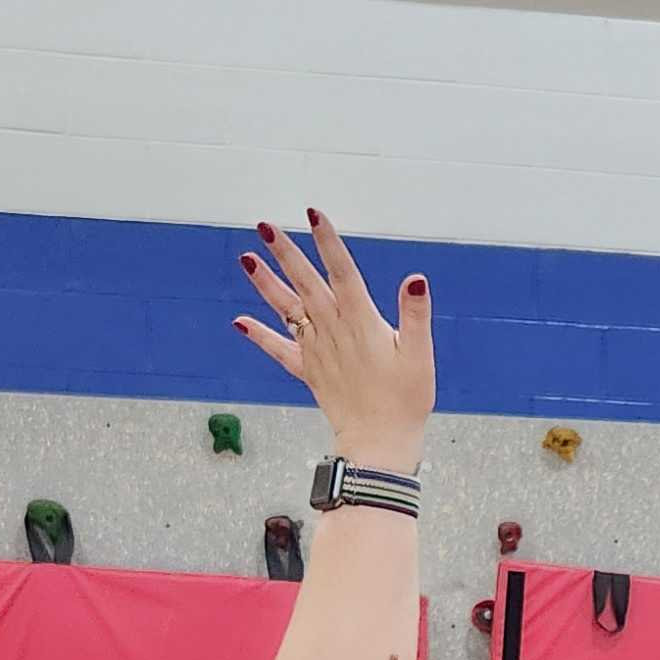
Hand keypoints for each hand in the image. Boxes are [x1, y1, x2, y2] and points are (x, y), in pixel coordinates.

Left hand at [234, 210, 431, 471]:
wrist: (379, 445)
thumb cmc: (405, 401)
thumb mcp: (420, 355)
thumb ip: (415, 314)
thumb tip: (416, 278)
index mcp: (362, 322)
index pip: (342, 271)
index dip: (327, 241)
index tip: (313, 214)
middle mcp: (333, 332)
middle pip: (306, 283)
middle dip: (286, 252)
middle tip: (265, 225)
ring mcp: (317, 352)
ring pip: (287, 310)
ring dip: (265, 284)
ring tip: (247, 259)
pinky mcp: (310, 372)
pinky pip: (280, 351)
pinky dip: (260, 336)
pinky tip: (240, 321)